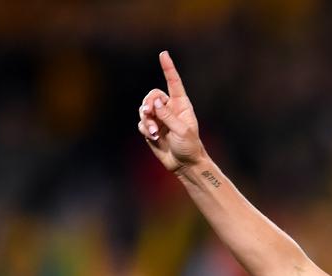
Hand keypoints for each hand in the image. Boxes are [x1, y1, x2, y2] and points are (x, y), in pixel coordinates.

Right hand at [137, 51, 205, 172]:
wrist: (184, 165)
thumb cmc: (189, 147)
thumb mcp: (182, 131)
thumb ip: (167, 116)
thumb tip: (155, 102)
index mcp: (181, 105)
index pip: (174, 83)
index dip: (168, 68)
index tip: (163, 54)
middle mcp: (169, 109)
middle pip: (152, 96)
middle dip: (148, 103)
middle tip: (148, 112)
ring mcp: (159, 119)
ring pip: (144, 109)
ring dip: (146, 120)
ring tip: (153, 133)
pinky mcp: (151, 129)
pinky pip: (141, 123)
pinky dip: (144, 128)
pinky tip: (152, 137)